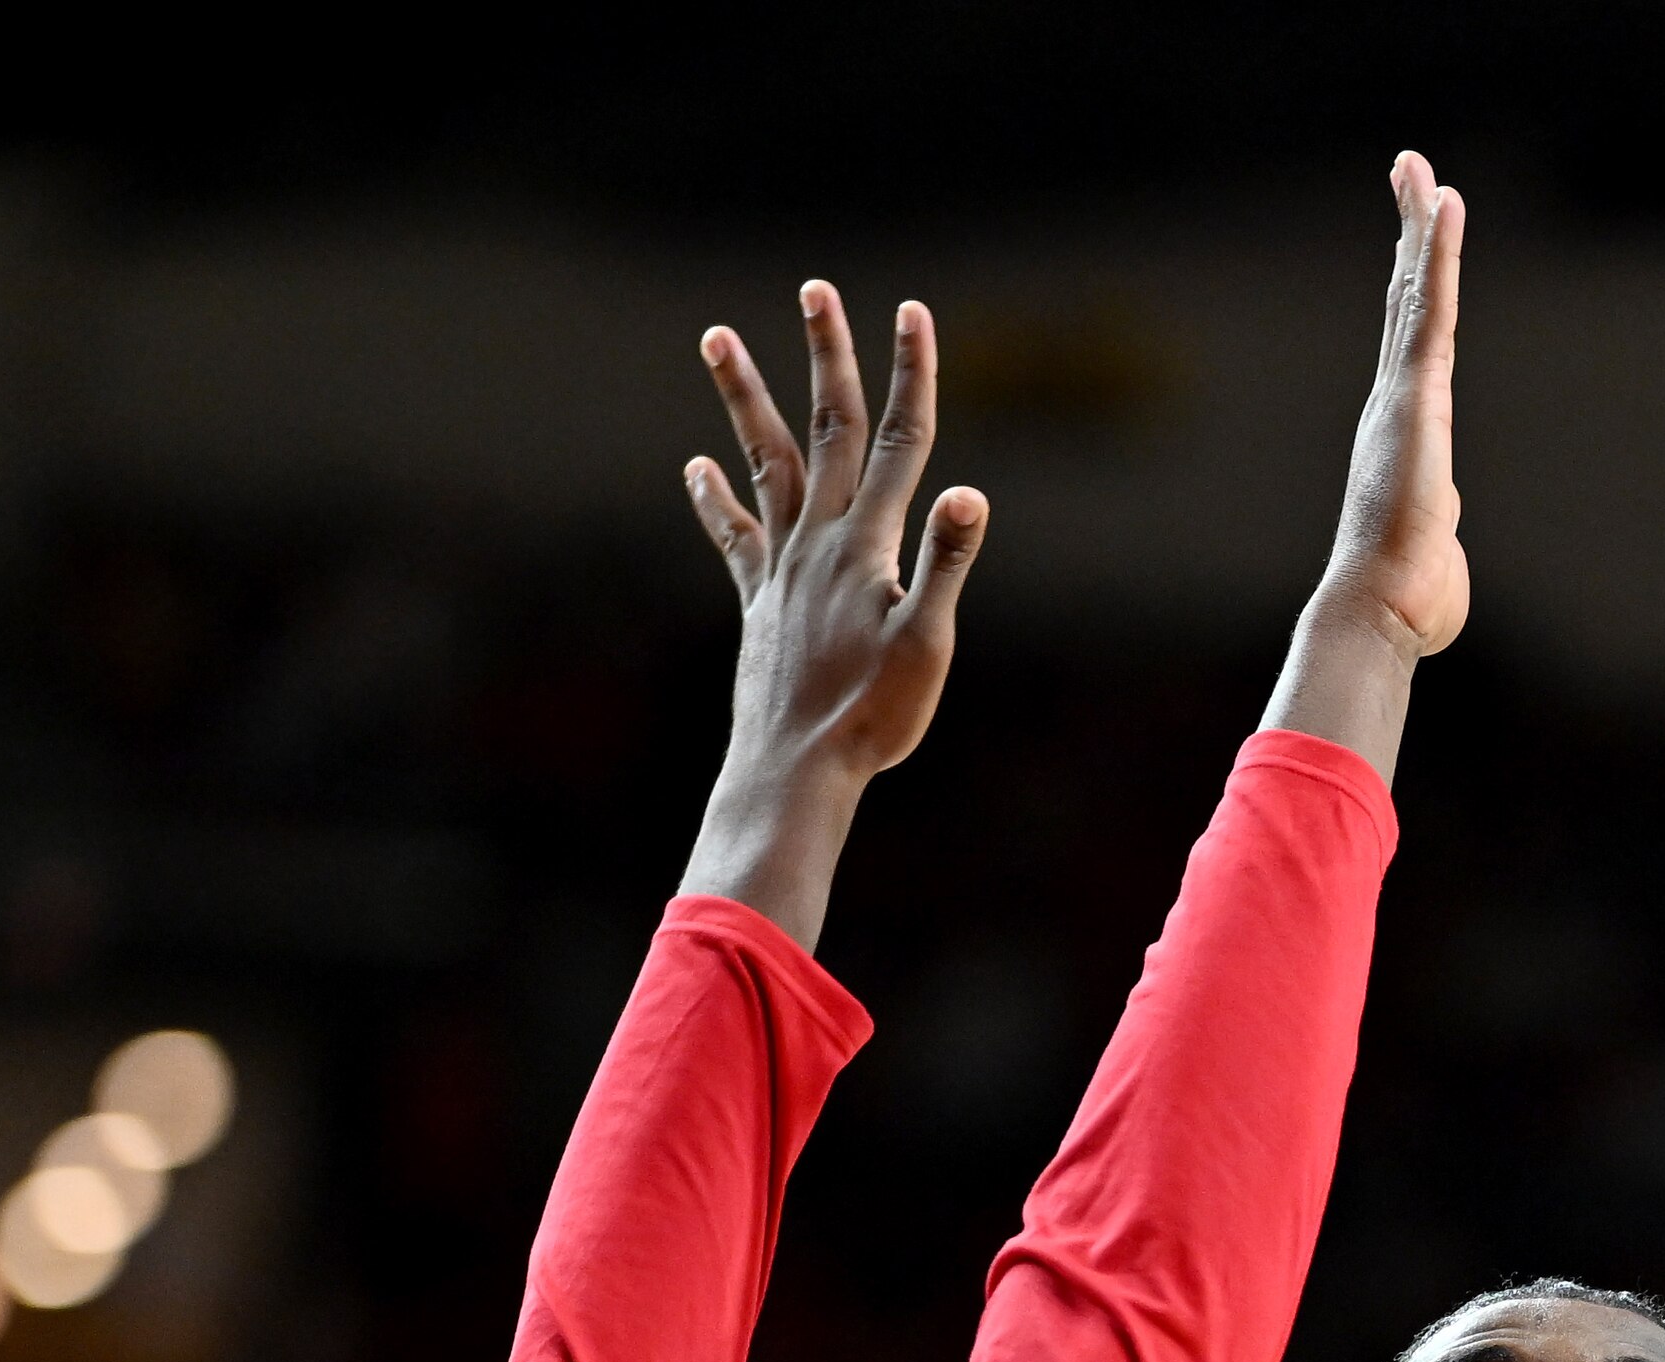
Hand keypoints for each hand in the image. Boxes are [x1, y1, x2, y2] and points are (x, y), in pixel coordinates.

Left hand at [675, 286, 990, 946]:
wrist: (794, 768)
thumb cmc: (872, 719)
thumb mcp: (927, 646)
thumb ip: (945, 565)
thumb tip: (967, 493)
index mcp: (869, 543)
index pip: (901, 439)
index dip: (910, 373)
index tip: (911, 310)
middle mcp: (821, 539)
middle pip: (828, 428)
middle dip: (826, 355)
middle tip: (814, 288)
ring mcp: (783, 565)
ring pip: (766, 460)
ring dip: (745, 396)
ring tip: (715, 336)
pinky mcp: (759, 599)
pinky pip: (736, 535)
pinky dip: (716, 497)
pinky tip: (697, 465)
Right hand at [1263, 153, 1468, 780]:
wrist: (1379, 613)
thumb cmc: (1407, 607)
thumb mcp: (1433, 565)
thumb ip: (1437, 549)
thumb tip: (1435, 574)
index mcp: (1401, 439)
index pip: (1412, 350)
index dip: (1413, 291)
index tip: (1415, 244)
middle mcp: (1393, 408)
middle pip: (1404, 304)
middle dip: (1408, 237)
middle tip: (1409, 174)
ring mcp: (1401, 398)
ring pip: (1414, 294)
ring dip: (1418, 227)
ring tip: (1418, 169)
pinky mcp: (1417, 397)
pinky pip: (1431, 311)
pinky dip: (1438, 256)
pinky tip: (1443, 206)